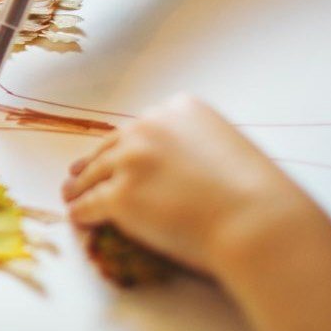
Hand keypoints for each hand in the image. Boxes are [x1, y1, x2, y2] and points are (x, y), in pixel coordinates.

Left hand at [61, 95, 326, 276]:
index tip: (118, 155)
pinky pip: (89, 205)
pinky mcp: (120, 195)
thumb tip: (175, 166)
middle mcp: (149, 125)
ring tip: (71, 195)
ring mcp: (131, 160)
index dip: (127, 145)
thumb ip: (195, 145)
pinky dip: (81, 213)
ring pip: (93, 173)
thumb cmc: (257, 195)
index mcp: (180, 108)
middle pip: (111, 146)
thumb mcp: (227, 146)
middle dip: (95, 162)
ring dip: (80, 186)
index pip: (141, 127)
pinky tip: (77, 218)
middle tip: (78, 173)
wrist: (259, 222)